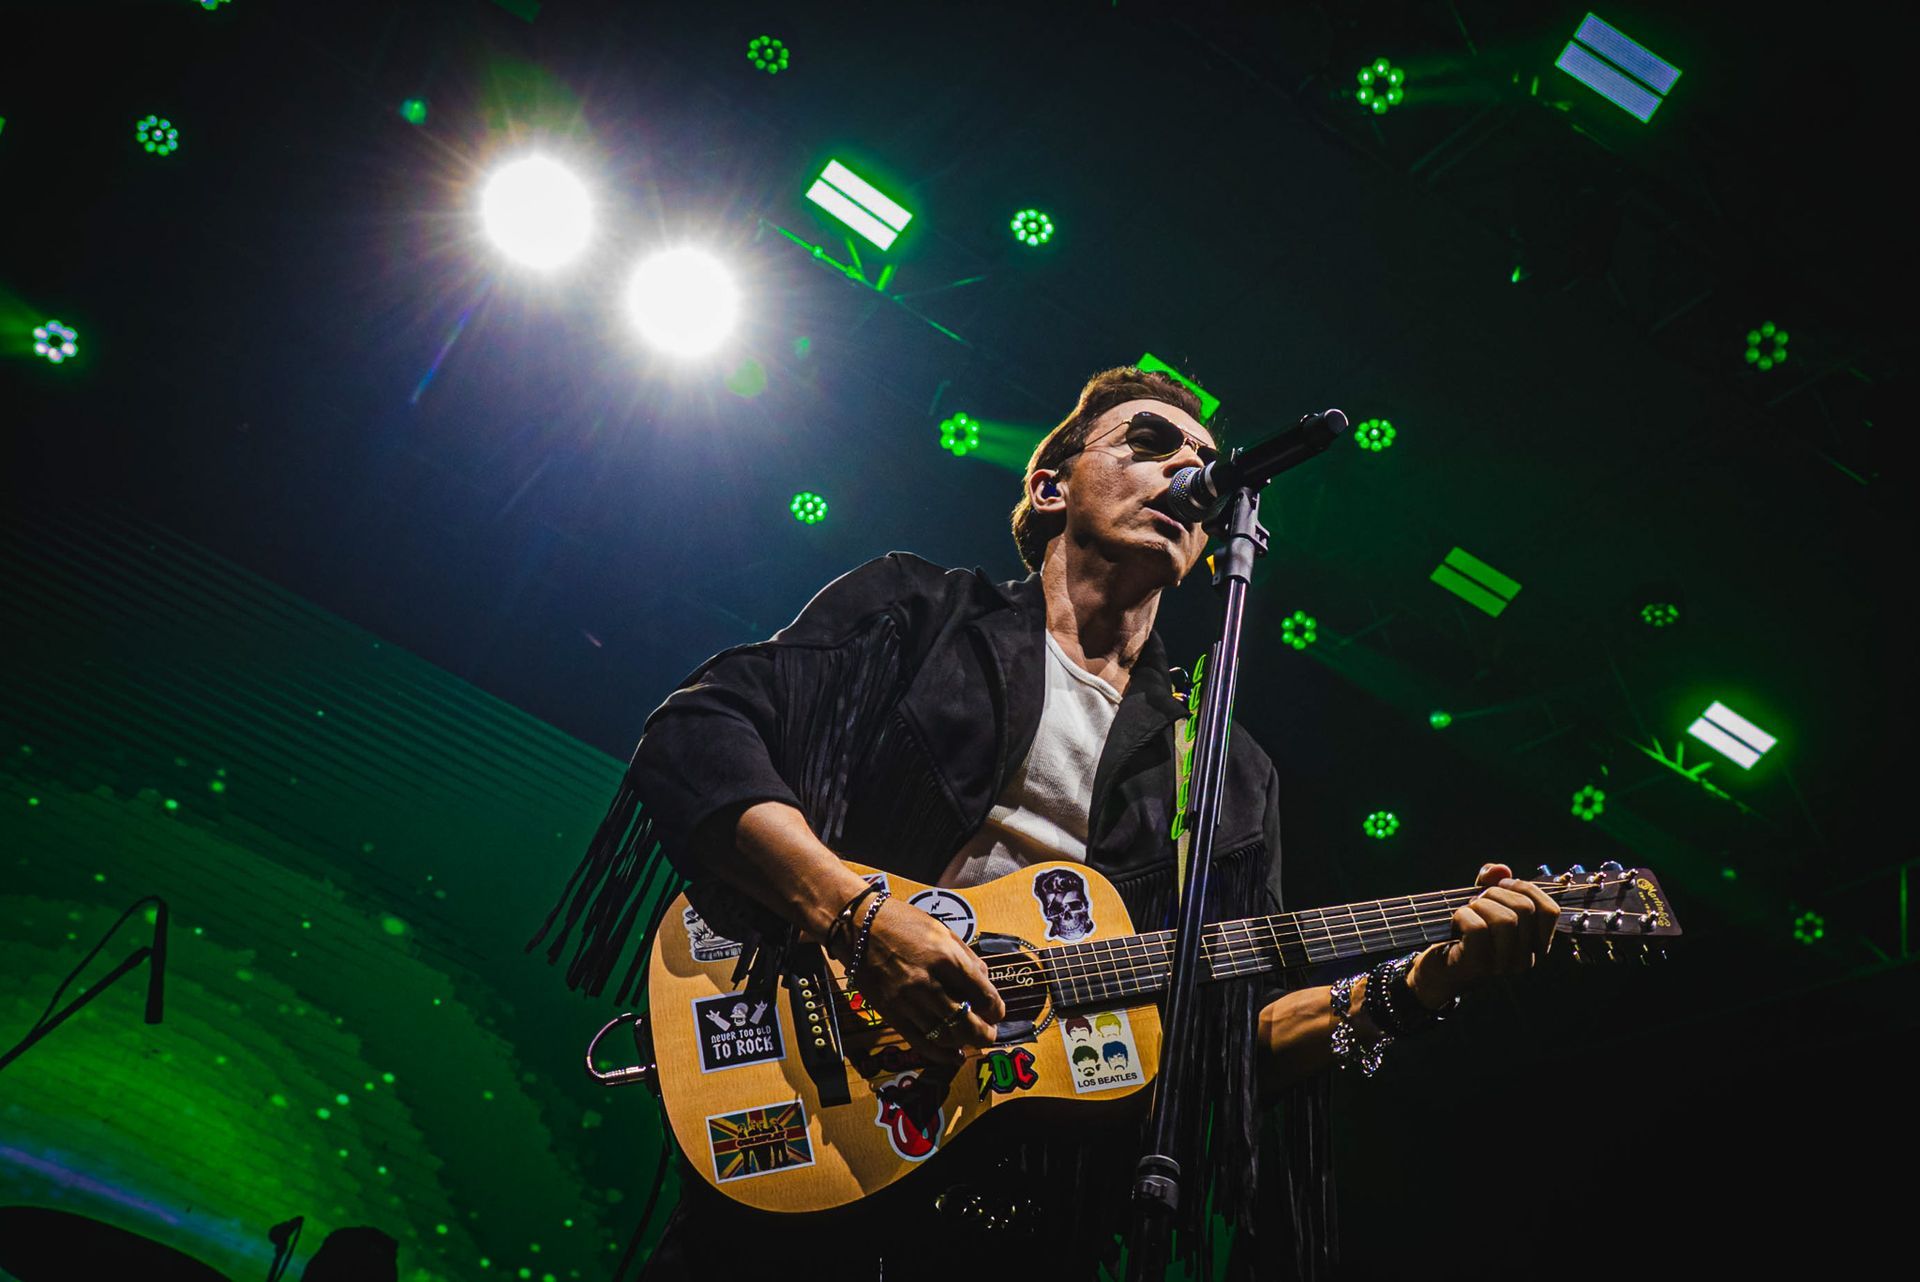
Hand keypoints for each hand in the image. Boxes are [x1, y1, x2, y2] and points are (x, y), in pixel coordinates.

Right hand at [844, 897, 1006, 1061]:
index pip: (983, 995)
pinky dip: (941, 1054)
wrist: (857, 926)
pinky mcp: (891, 1013)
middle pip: (967, 1023)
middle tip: (990, 1034)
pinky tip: (954, 1055)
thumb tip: (985, 981)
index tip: (997, 1012)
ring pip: (946, 1036)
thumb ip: (966, 957)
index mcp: (946, 957)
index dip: (996, 1009)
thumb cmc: (902, 922)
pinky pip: (920, 1042)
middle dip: (985, 1034)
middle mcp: (928, 982)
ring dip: (964, 1042)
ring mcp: (907, 1001)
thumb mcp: (942, 929)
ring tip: (971, 1039)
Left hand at [1409, 862, 1560, 1007]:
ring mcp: (1502, 965)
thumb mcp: (1482, 905)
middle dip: (1496, 893)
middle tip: (1477, 901)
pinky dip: (1463, 916)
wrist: (1437, 971)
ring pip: (1504, 919)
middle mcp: (1524, 958)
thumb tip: (1499, 868)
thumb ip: (1492, 883)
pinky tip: (1455, 924)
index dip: (1526, 888)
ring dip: (1480, 905)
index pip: (1550, 910)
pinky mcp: (1478, 965)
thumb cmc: (1463, 936)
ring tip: (1467, 912)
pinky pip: (1478, 929)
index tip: (1502, 884)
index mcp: (1532, 943)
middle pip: (1524, 909)